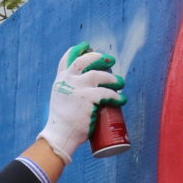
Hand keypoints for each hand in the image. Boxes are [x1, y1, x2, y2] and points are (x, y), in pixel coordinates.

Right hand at [37, 43, 125, 163]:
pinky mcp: (88, 98)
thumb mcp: (62, 100)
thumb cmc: (63, 123)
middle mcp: (68, 81)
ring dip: (113, 79)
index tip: (88, 46)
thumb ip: (70, 92)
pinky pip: (107, 93)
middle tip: (111, 61)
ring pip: (100, 75)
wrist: (61, 136)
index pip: (68, 58)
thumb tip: (88, 89)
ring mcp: (78, 88)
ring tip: (121, 83)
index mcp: (60, 80)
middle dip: (100, 57)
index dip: (79, 49)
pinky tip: (122, 99)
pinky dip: (117, 97)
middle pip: (86, 60)